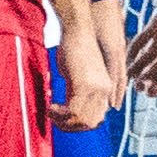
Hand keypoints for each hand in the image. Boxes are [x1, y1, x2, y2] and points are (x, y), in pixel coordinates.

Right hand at [51, 2, 126, 130]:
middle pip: (91, 123)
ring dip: (64, 121)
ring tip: (51, 113)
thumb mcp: (79, 73)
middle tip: (55, 120)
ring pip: (82, 120)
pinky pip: (73, 111)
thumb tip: (68, 107)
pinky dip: (60, 114)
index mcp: (105, 89)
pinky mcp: (84, 85)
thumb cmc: (75, 48)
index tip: (63, 119)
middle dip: (71, 126)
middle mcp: (104, 91)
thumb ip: (77, 90)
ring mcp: (96, 89)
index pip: (97, 118)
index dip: (79, 124)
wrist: (79, 30)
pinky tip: (51, 107)